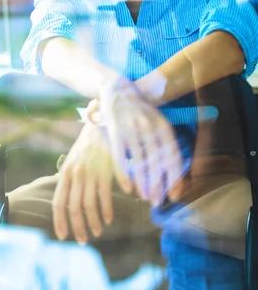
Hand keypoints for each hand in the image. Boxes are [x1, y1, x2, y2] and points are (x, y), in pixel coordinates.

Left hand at [52, 120, 115, 243]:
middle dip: (77, 227)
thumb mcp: (74, 159)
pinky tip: (109, 219)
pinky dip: (106, 211)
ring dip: (93, 222)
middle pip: (73, 207)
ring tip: (97, 233)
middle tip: (82, 241)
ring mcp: (90, 173)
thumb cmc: (89, 144)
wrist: (103, 123)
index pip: (58, 202)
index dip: (59, 221)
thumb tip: (68, 200)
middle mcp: (75, 174)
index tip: (62, 236)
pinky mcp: (104, 171)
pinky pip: (104, 196)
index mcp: (65, 172)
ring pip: (88, 205)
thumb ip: (70, 178)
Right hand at [99, 77, 183, 206]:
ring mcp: (132, 128)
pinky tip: (128, 188)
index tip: (175, 195)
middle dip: (158, 184)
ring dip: (143, 183)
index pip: (172, 156)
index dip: (174, 177)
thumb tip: (173, 171)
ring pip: (140, 162)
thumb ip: (164, 143)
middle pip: (156, 162)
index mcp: (163, 126)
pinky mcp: (115, 130)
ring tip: (145, 197)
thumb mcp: (157, 121)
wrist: (117, 88)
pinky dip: (124, 174)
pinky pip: (120, 156)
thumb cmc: (140, 110)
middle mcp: (149, 127)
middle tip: (158, 202)